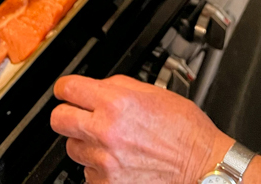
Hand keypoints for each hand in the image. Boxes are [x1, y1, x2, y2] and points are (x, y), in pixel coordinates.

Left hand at [51, 74, 232, 183]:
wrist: (202, 168)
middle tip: (78, 116)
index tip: (66, 91)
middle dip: (67, 114)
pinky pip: (87, 172)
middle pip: (58, 119)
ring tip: (111, 143)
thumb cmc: (186, 132)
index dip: (65, 88)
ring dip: (86, 143)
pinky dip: (98, 168)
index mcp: (117, 102)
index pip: (68, 88)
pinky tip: (119, 161)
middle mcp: (106, 131)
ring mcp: (104, 161)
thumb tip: (97, 87)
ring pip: (72, 148)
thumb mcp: (155, 94)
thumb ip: (119, 87)